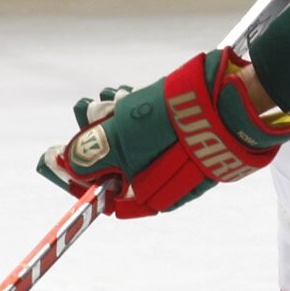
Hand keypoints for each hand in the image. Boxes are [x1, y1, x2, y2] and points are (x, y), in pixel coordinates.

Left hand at [35, 50, 289, 219]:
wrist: (238, 101)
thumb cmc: (179, 123)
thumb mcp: (124, 135)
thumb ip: (91, 152)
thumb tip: (60, 163)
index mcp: (146, 196)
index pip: (98, 194)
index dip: (72, 175)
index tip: (51, 157)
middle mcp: (163, 186)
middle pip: (113, 166)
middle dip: (94, 137)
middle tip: (83, 109)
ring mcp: (181, 164)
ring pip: (134, 145)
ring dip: (114, 119)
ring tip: (108, 96)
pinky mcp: (192, 142)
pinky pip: (155, 135)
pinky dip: (139, 116)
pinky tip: (131, 95)